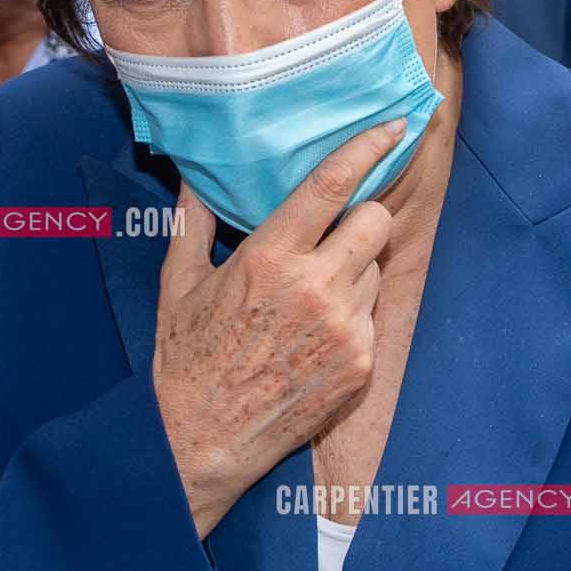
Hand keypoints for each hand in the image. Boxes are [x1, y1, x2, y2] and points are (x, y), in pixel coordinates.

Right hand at [151, 119, 403, 535]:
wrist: (200, 443)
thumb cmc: (185, 360)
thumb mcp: (179, 283)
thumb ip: (193, 221)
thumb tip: (196, 174)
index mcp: (270, 258)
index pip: (332, 185)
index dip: (367, 148)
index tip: (392, 126)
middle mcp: (315, 289)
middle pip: (376, 221)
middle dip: (362, 219)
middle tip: (335, 234)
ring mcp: (344, 329)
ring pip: (376, 269)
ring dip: (354, 270)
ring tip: (312, 296)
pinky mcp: (360, 365)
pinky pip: (372, 316)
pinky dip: (352, 315)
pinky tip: (315, 335)